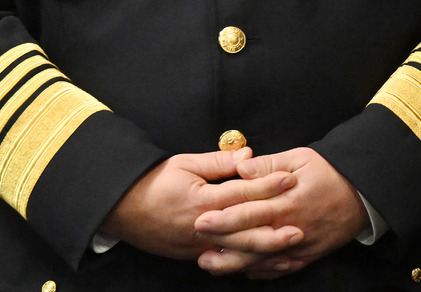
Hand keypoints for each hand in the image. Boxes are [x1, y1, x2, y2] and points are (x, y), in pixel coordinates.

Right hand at [98, 148, 300, 268]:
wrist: (119, 208)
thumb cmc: (152, 181)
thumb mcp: (184, 164)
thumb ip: (218, 162)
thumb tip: (248, 157)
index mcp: (202, 201)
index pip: (241, 193)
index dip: (268, 185)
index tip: (291, 178)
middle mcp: (202, 227)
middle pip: (244, 231)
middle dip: (274, 231)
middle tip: (301, 228)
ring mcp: (197, 245)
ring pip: (236, 253)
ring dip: (264, 254)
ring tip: (289, 252)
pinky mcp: (193, 255)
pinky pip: (223, 262)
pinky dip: (244, 264)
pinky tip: (263, 264)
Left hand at [193, 147, 367, 278]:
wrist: (366, 193)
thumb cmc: (331, 171)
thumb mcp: (302, 158)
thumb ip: (269, 165)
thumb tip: (241, 168)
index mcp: (287, 201)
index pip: (249, 211)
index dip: (224, 217)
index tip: (200, 219)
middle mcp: (291, 226)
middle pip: (251, 239)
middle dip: (222, 242)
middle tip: (196, 244)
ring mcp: (300, 244)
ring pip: (262, 259)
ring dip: (235, 263)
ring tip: (210, 264)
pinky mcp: (309, 255)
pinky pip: (282, 268)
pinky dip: (262, 272)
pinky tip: (244, 271)